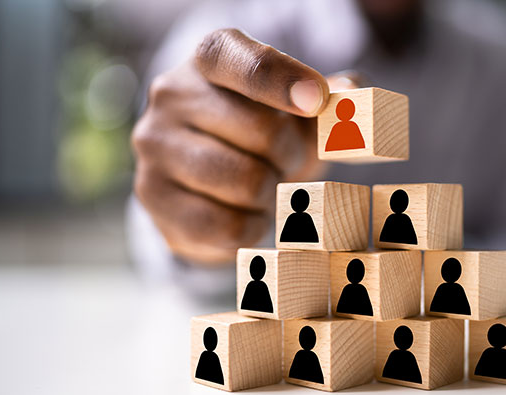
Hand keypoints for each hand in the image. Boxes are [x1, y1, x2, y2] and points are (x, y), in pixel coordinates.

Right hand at [132, 29, 332, 263]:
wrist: (209, 179)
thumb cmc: (264, 134)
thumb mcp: (300, 111)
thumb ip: (333, 98)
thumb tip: (354, 94)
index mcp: (212, 57)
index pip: (248, 63)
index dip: (285, 82)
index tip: (317, 102)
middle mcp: (172, 93)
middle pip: (264, 132)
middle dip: (291, 156)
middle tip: (286, 161)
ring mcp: (155, 144)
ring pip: (246, 182)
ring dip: (270, 194)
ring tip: (261, 185)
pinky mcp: (151, 195)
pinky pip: (224, 225)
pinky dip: (250, 226)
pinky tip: (246, 213)